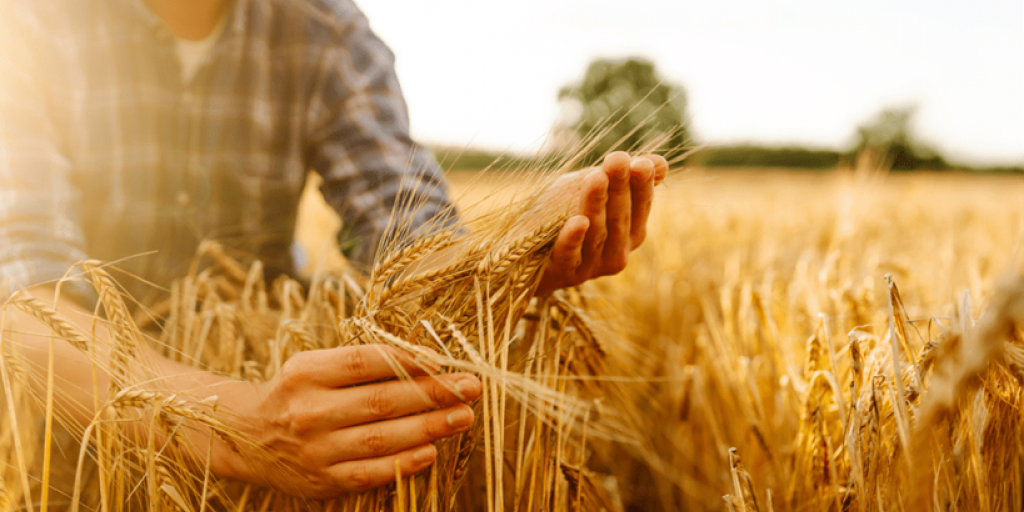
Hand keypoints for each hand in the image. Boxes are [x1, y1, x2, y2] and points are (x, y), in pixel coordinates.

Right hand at [219, 345, 480, 498]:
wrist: (246, 437)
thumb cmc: (295, 392)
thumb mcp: (315, 365)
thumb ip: (362, 362)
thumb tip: (426, 360)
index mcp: (306, 373)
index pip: (365, 362)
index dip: (407, 360)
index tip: (444, 361)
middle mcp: (308, 411)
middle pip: (381, 401)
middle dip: (433, 394)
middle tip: (470, 387)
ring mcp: (315, 449)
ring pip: (381, 438)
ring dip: (429, 427)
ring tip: (463, 417)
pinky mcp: (322, 480)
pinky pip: (369, 472)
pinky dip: (403, 463)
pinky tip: (432, 451)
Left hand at [535, 151, 666, 294]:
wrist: (522, 250)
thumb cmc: (561, 214)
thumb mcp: (588, 189)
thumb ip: (620, 178)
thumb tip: (660, 163)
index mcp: (630, 232)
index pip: (641, 206)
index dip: (641, 185)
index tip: (639, 162)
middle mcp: (616, 252)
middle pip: (620, 219)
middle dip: (619, 188)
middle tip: (618, 160)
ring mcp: (591, 266)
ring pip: (596, 234)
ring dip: (596, 205)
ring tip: (596, 177)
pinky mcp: (563, 273)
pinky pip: (570, 256)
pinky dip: (573, 239)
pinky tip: (577, 222)